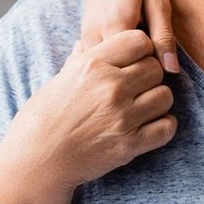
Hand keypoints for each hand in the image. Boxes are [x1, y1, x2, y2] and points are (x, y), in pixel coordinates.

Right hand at [3, 29, 175, 195]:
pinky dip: (162, 127)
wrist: (36, 162)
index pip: (140, 40)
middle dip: (150, 76)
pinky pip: (167, 127)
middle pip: (155, 68)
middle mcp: (110, 86)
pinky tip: (148, 127)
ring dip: (157, 102)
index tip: (132, 62)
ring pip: (165, 96)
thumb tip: (84, 43)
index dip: (140, 50)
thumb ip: (78, 60)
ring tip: (142, 108)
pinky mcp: (130, 144)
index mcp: (92, 64)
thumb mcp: (58, 80)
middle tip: (137, 89)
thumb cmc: (41, 119)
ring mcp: (122, 116)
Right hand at [80, 0, 178, 71]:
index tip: (158, 46)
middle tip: (149, 45)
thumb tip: (171, 71)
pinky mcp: (82, 41)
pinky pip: (100, 64)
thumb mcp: (158, 1)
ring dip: (124, 65)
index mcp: (115, 27)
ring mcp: (84, 40)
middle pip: (120, 73)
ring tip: (136, 44)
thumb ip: (164, 37)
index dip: (153, 63)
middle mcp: (93, 37)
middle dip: (137, 68)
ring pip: (108, 71)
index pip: (138, 67)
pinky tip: (124, 45)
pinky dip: (113, 61)